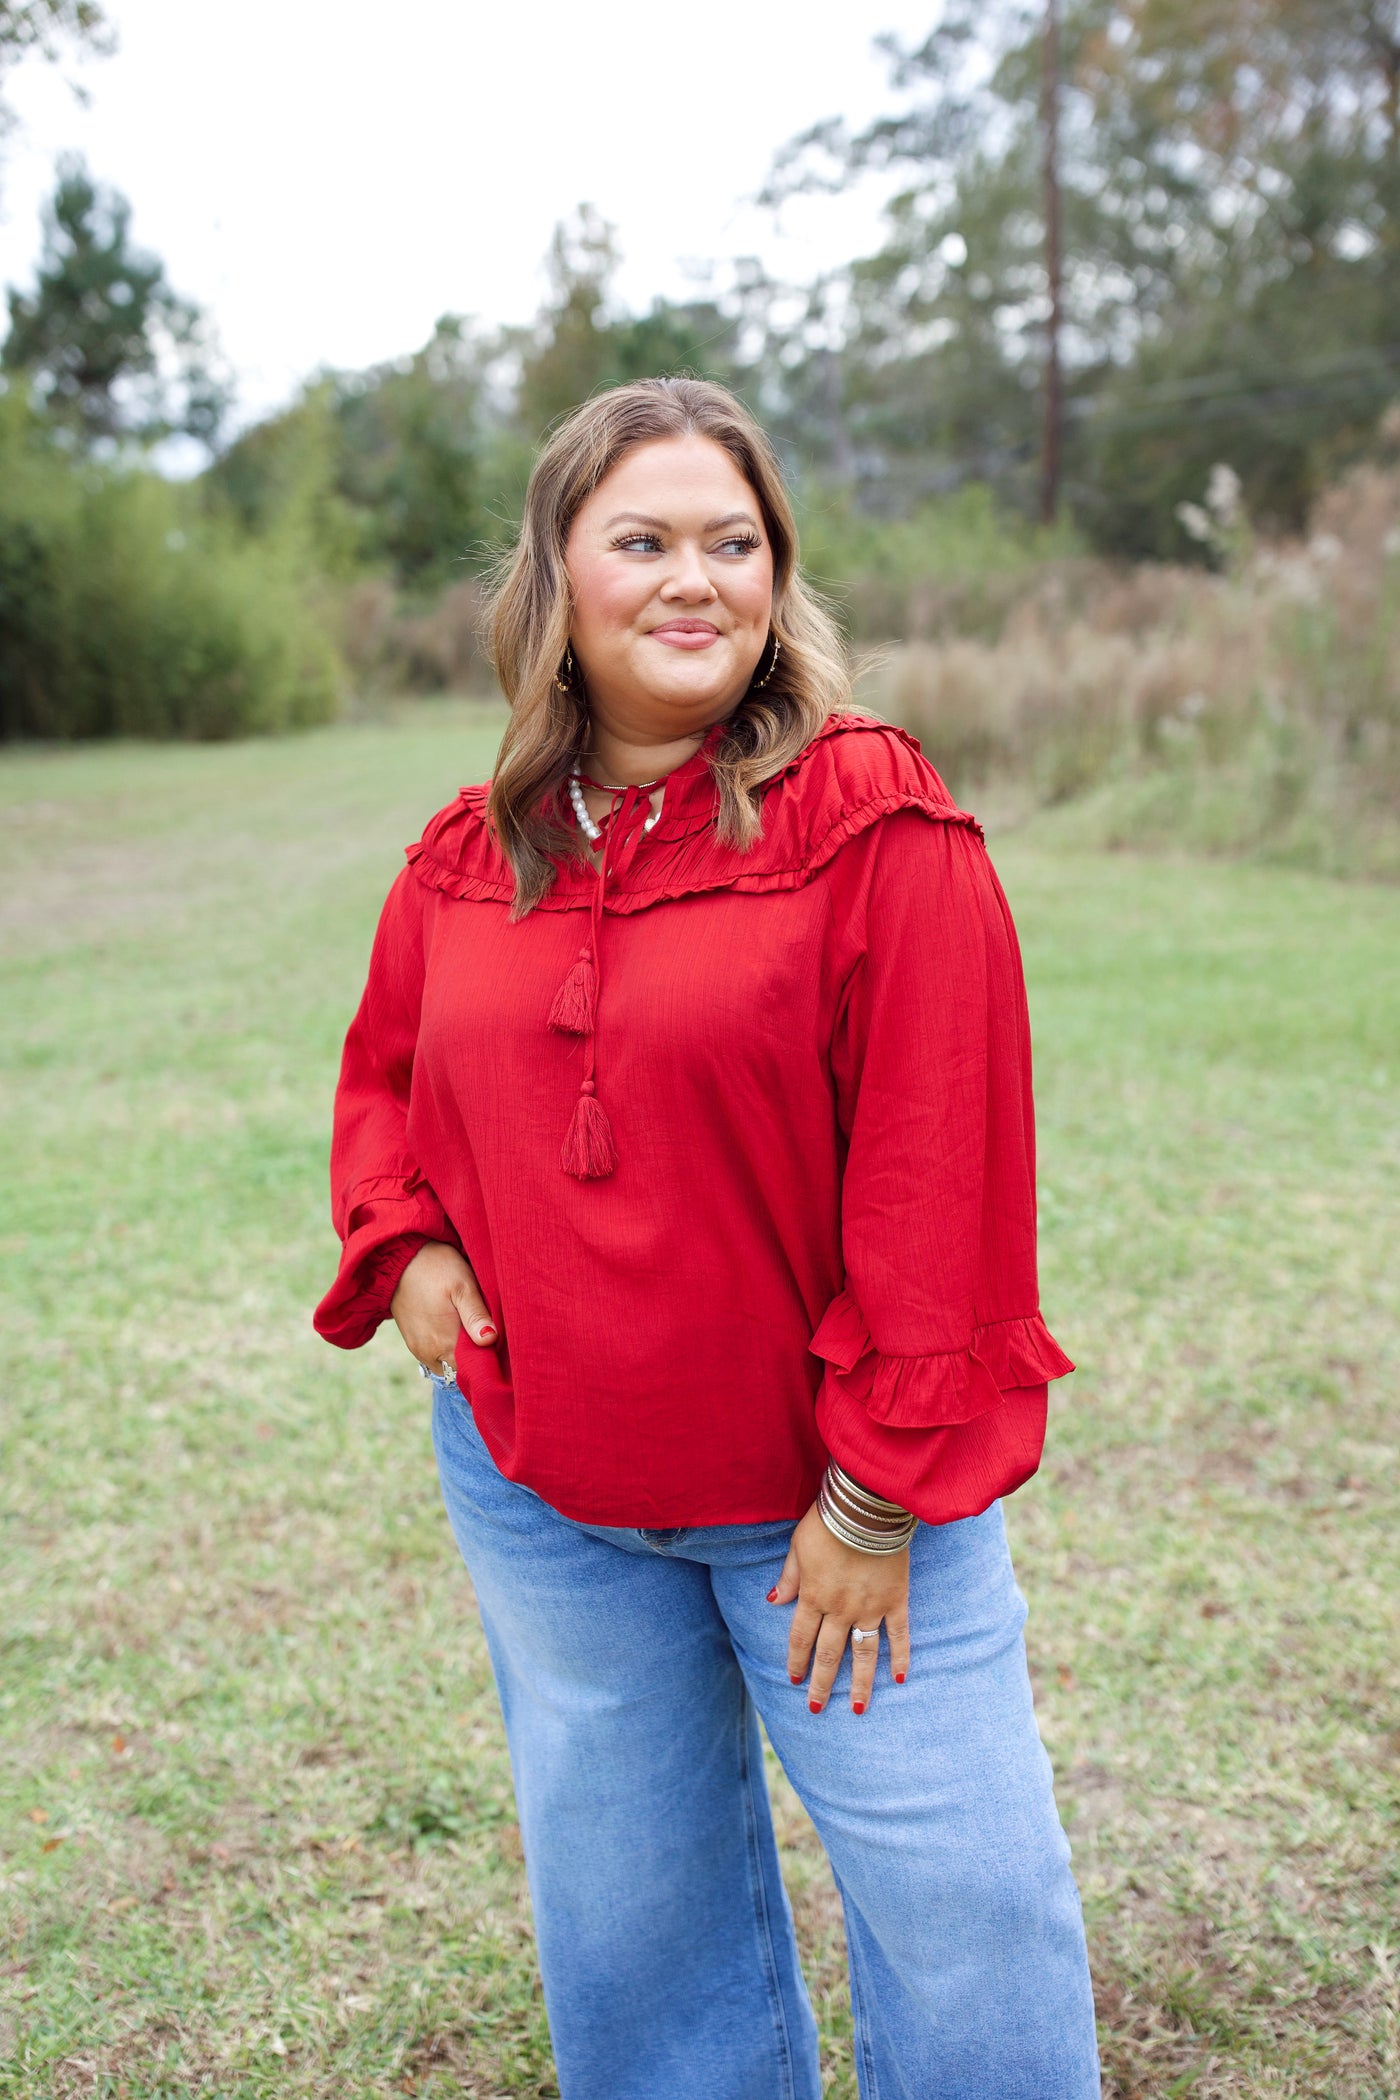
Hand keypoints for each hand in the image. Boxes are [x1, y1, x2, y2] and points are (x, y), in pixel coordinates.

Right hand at [390, 1241, 495, 1371]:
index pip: (473, 1370)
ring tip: (470, 1328)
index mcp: (443, 1344)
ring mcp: (419, 1350)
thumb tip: (489, 1340)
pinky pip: (437, 1356)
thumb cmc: (436, 1267)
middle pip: (461, 1370)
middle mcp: (429, 1354)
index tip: (497, 1344)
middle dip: (475, 1358)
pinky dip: (448, 1347)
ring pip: (449, 1364)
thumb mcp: (462, 1285)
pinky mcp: (413, 1343)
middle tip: (486, 1333)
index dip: (488, 1360)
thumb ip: (476, 1315)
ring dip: (461, 1352)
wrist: (400, 1258)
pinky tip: (455, 1327)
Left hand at [770, 1501, 909, 1715]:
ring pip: (864, 1654)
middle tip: (817, 1708)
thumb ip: (789, 1577)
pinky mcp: (895, 1600)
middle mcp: (840, 1609)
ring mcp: (870, 1608)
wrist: (866, 1508)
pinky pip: (899, 1634)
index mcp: (813, 1597)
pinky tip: (900, 1678)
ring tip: (859, 1709)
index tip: (794, 1679)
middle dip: (822, 1684)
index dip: (797, 1660)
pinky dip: (900, 1656)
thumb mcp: (798, 1547)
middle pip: (829, 1654)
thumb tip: (773, 1600)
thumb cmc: (828, 1522)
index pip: (801, 1638)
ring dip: (861, 1684)